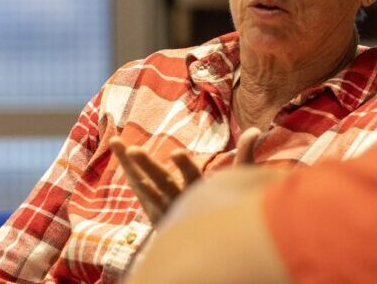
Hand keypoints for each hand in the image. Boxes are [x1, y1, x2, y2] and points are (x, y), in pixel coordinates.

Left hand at [110, 127, 260, 222]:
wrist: (213, 246)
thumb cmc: (228, 207)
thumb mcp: (238, 184)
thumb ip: (244, 157)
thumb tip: (254, 129)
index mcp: (201, 195)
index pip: (192, 179)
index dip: (184, 167)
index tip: (174, 152)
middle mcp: (181, 203)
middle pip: (163, 184)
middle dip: (148, 167)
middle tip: (133, 151)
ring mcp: (165, 209)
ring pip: (147, 188)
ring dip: (134, 168)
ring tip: (122, 146)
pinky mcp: (155, 212)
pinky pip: (141, 192)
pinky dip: (132, 175)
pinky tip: (122, 156)